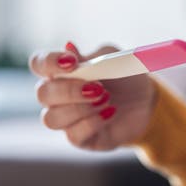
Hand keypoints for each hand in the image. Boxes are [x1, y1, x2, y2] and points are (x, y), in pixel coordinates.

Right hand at [29, 42, 156, 150]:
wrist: (146, 101)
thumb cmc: (123, 76)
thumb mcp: (111, 59)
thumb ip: (90, 56)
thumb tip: (68, 47)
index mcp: (60, 71)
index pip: (39, 64)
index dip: (49, 62)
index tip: (72, 62)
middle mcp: (57, 96)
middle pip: (42, 94)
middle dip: (69, 90)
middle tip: (98, 87)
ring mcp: (66, 119)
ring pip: (51, 119)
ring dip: (79, 108)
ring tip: (106, 99)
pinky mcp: (80, 138)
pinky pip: (73, 136)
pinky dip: (93, 123)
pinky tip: (110, 113)